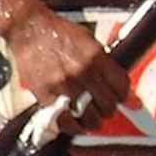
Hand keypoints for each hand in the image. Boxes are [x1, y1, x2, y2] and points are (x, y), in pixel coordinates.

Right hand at [5, 8, 129, 131]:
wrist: (30, 28)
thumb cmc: (58, 32)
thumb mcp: (88, 39)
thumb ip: (103, 61)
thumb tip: (116, 80)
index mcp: (97, 57)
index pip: (121, 85)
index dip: (124, 95)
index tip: (122, 98)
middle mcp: (83, 72)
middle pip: (108, 104)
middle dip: (109, 109)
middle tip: (105, 110)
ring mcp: (65, 85)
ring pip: (89, 116)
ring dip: (94, 121)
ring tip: (92, 119)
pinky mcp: (46, 95)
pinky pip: (65, 120)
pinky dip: (73, 127)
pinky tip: (76, 125)